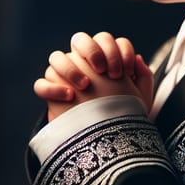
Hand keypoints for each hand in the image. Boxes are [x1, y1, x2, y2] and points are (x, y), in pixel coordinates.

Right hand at [33, 32, 153, 119]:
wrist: (107, 145)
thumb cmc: (126, 119)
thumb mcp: (141, 100)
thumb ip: (143, 77)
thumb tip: (138, 58)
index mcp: (102, 58)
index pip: (105, 40)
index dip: (116, 51)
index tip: (124, 72)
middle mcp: (81, 64)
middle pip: (79, 39)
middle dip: (92, 50)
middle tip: (104, 71)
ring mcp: (63, 77)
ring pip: (56, 57)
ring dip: (71, 67)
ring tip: (86, 86)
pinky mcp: (51, 95)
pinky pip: (41, 85)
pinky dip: (53, 88)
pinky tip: (70, 97)